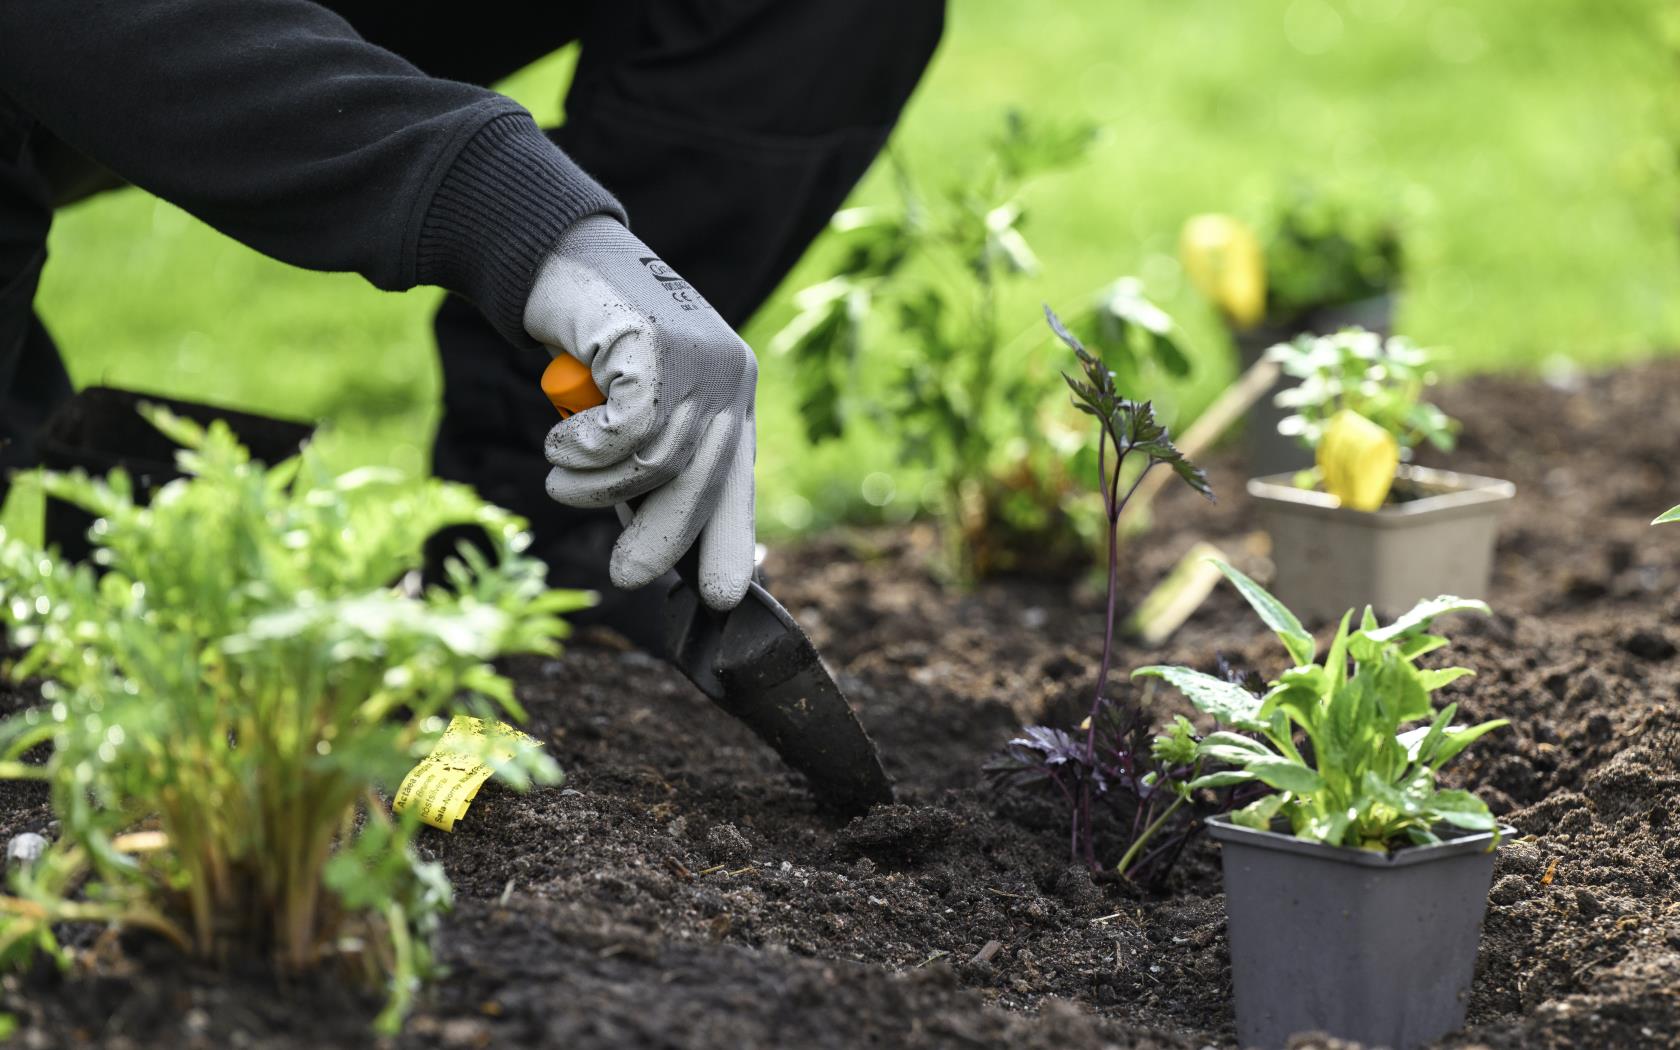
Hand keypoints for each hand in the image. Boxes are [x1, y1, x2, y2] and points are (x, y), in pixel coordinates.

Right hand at [525, 216, 756, 610]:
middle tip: (627, 576)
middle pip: (702, 483)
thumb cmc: (592, 344)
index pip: (739, 481)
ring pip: (654, 463)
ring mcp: (698, 359)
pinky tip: (560, 441)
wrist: (557, 259)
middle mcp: (728, 376)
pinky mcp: (657, 347)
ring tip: (561, 473)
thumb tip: (661, 552)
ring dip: (595, 484)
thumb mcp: (634, 408)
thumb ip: (655, 463)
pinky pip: (622, 433)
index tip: (725, 595)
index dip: (731, 539)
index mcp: (733, 394)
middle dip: (662, 539)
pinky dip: (582, 449)